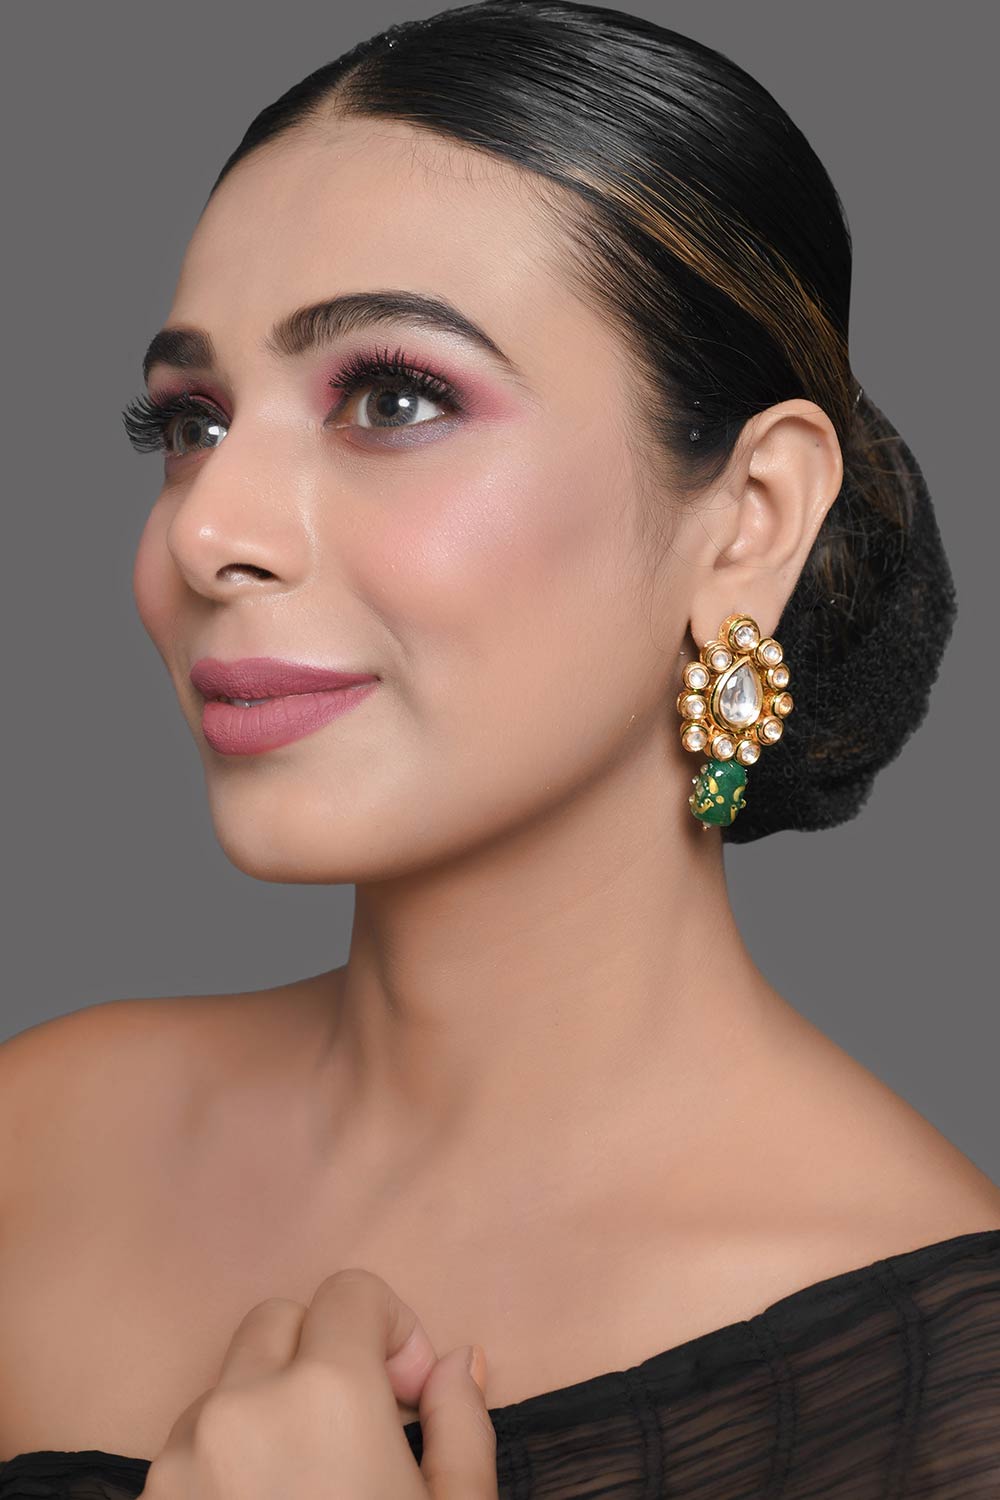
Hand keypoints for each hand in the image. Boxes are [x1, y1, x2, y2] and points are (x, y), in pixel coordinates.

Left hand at [138, 1267, 496, 1499]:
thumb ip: (461, 1423)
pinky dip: (224, 1462)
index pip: (349, 1291)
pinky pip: (189, 1448)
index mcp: (325, 1395)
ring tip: (310, 1483)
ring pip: (228, 1388)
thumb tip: (455, 1363)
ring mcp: (181, 1462)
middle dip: (321, 1355)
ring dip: (269, 1411)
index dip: (391, 1329)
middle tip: (359, 1429)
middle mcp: (241, 1411)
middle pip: (277, 1322)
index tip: (408, 1392)